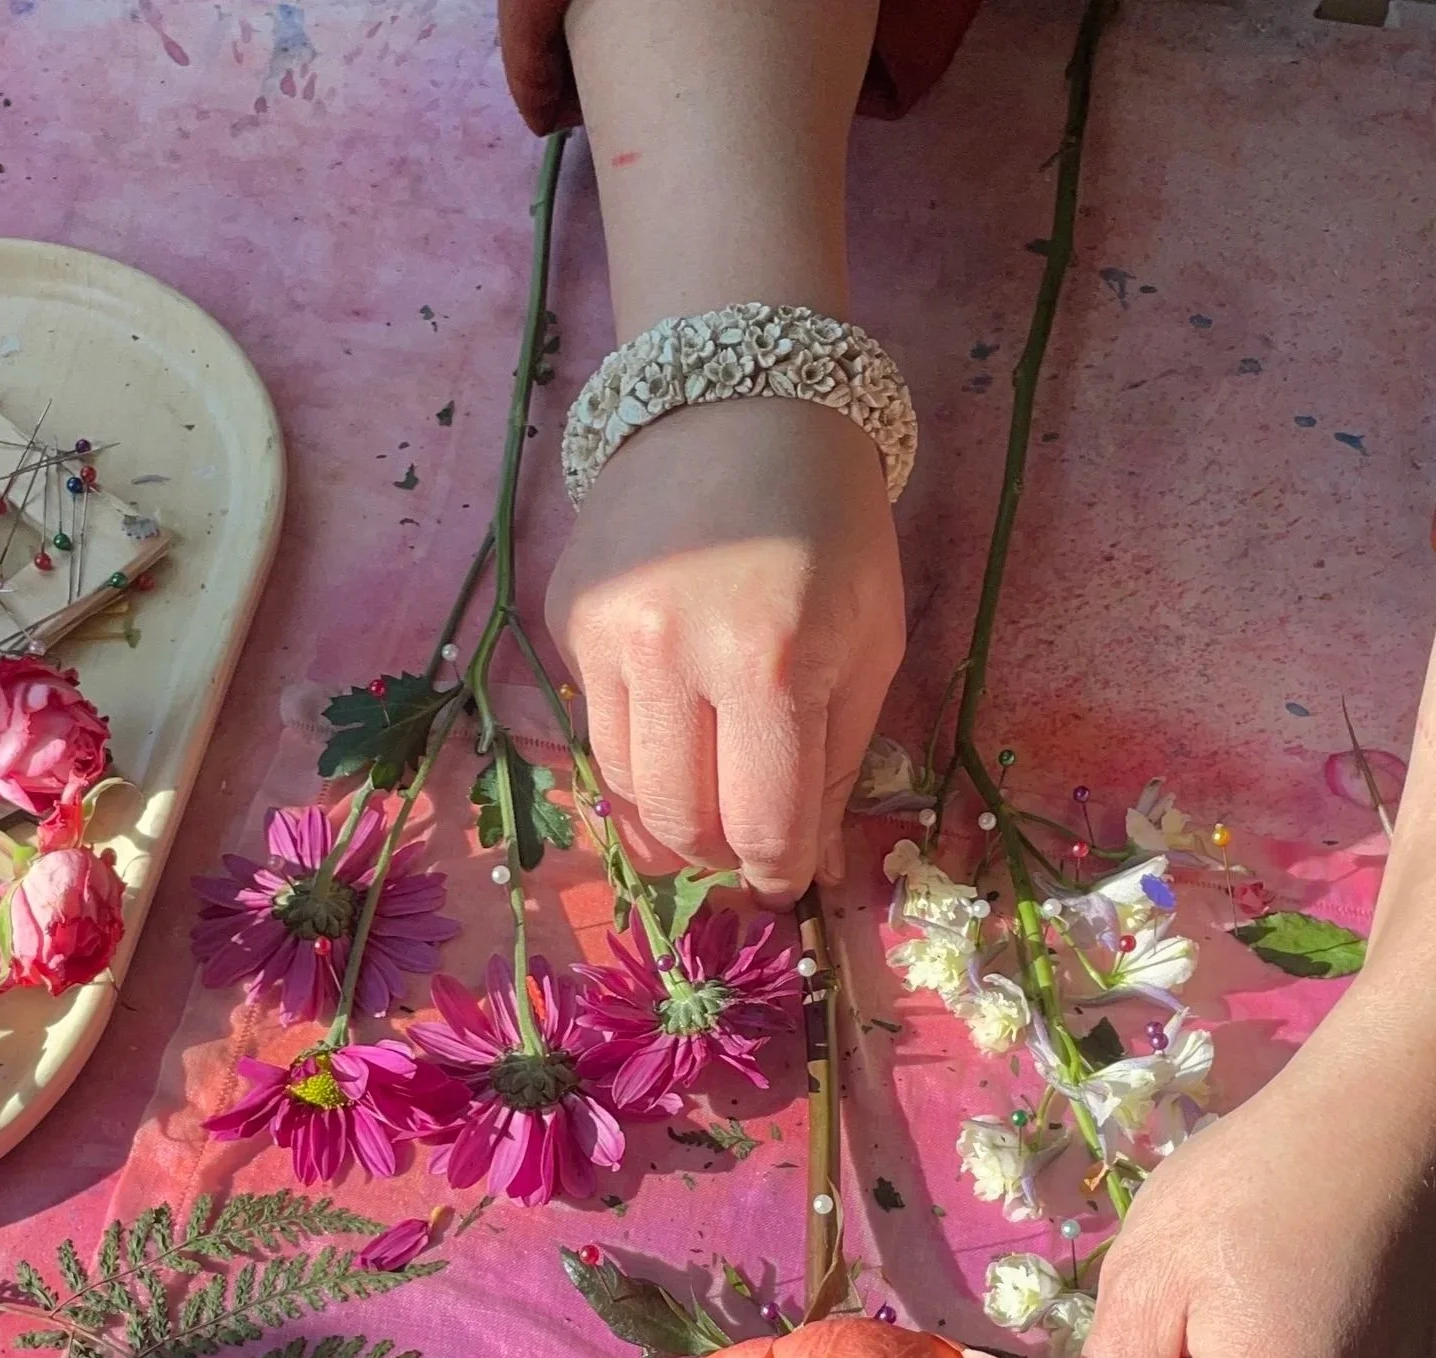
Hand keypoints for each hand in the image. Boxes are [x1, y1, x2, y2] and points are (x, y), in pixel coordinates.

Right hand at [546, 395, 904, 903]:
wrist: (735, 397)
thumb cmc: (830, 524)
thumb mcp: (871, 642)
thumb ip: (839, 763)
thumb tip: (812, 868)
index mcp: (769, 662)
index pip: (763, 823)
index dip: (779, 871)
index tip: (790, 883)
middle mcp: (670, 655)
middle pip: (683, 822)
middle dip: (723, 856)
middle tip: (751, 848)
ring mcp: (603, 637)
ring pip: (626, 789)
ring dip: (675, 817)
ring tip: (714, 798)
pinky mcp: (565, 618)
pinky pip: (596, 728)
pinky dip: (639, 752)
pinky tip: (674, 720)